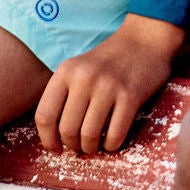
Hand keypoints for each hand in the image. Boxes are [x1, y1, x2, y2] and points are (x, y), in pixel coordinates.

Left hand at [36, 14, 182, 155]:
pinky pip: (115, 134)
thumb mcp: (78, 69)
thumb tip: (51, 135)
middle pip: (67, 129)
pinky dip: (111, 145)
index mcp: (66, 71)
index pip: (44, 115)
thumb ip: (63, 95)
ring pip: (89, 135)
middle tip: (79, 147)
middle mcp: (84, 78)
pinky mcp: (130, 95)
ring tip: (93, 146)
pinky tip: (111, 141)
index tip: (55, 148)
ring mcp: (108, 86)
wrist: (144, 40)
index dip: (47, 139)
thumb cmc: (108, 62)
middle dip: (72, 146)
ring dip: (90, 148)